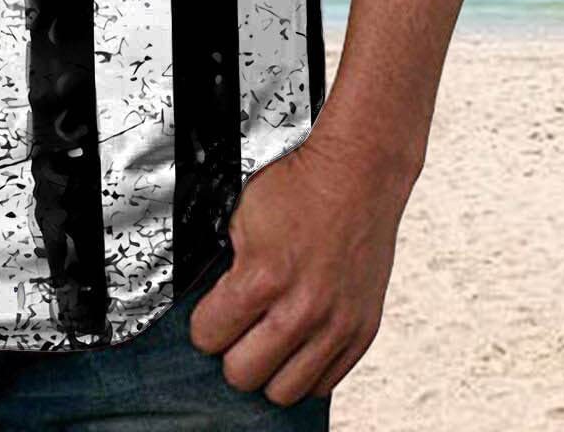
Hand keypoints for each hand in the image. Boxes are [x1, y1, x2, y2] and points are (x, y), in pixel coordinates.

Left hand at [189, 125, 414, 404]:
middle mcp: (303, 309)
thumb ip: (221, 263)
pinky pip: (325, 382)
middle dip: (231, 350)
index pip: (209, 337)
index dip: (205, 323)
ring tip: (267, 337)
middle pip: (243, 375)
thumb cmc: (297, 185)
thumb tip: (200, 300)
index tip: (211, 312)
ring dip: (270, 366)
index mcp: (264, 276)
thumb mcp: (238, 213)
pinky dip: (307, 368)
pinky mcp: (363, 330)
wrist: (357, 172)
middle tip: (237, 326)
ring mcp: (337, 324)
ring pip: (285, 391)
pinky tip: (299, 339)